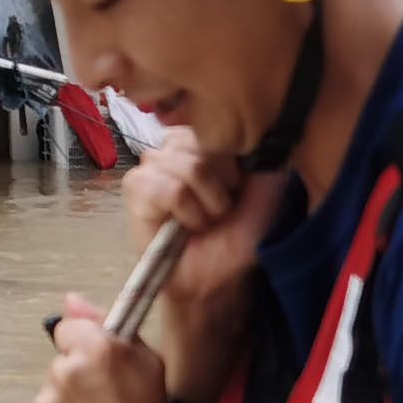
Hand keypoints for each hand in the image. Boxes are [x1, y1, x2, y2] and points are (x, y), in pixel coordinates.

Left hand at [22, 295, 177, 402]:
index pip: (71, 329)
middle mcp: (64, 373)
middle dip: (79, 381)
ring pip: (50, 397)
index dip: (89, 349)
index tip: (105, 371)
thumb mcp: (149, 366)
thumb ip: (107, 327)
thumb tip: (71, 300)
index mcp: (96, 350)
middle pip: (62, 365)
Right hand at [124, 128, 271, 338]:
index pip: (219, 125)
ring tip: (203, 220)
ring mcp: (153, 163)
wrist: (215, 277)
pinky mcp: (135, 188)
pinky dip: (184, 210)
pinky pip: (164, 187)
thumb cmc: (238, 236)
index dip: (234, 165)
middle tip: (220, 211)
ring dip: (204, 201)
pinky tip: (184, 225)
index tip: (238, 190)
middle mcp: (178, 145)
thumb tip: (257, 128)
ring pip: (185, 163)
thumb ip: (265, 157)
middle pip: (201, 142)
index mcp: (207, 140)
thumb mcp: (266, 193)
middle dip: (220, 185)